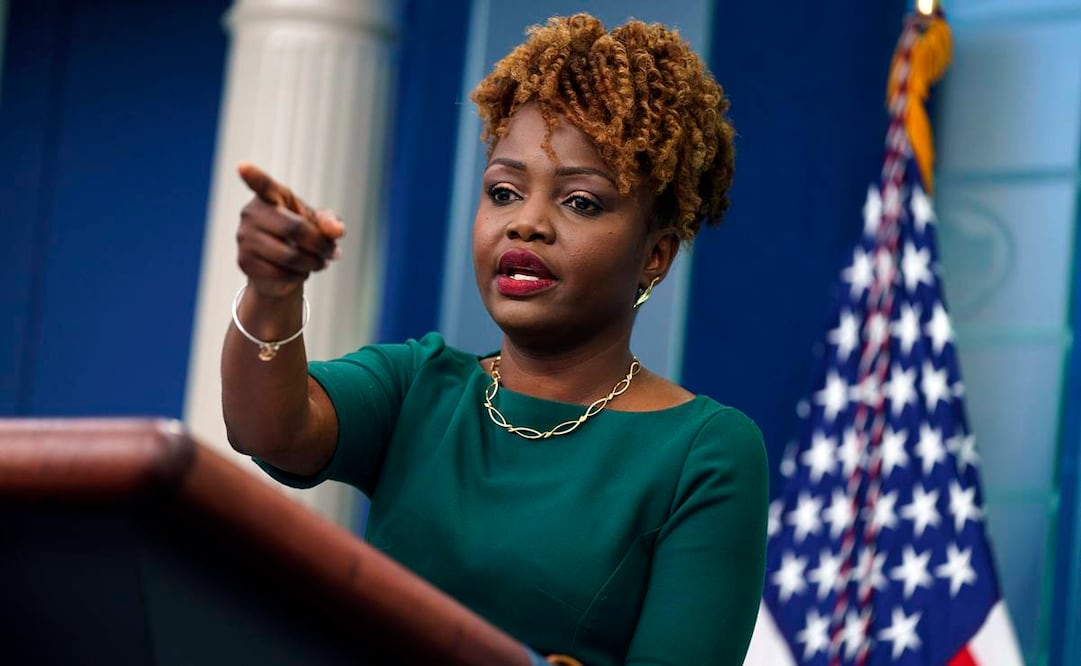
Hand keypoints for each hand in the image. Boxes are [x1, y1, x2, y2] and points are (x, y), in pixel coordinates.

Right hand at [235, 162, 344, 297]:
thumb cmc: (302, 236)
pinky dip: (298, 276)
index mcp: (271, 196)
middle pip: (295, 229)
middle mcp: (252, 213)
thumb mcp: (319, 224)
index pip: (262, 185)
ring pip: (289, 256)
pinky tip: (298, 272)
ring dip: (313, 263)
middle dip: (320, 245)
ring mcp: (244, 238)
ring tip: (318, 263)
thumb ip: (330, 221)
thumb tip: (337, 231)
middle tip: (332, 253)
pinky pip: (280, 274)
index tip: (242, 166)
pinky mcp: (244, 262)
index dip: (253, 176)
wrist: (282, 266)